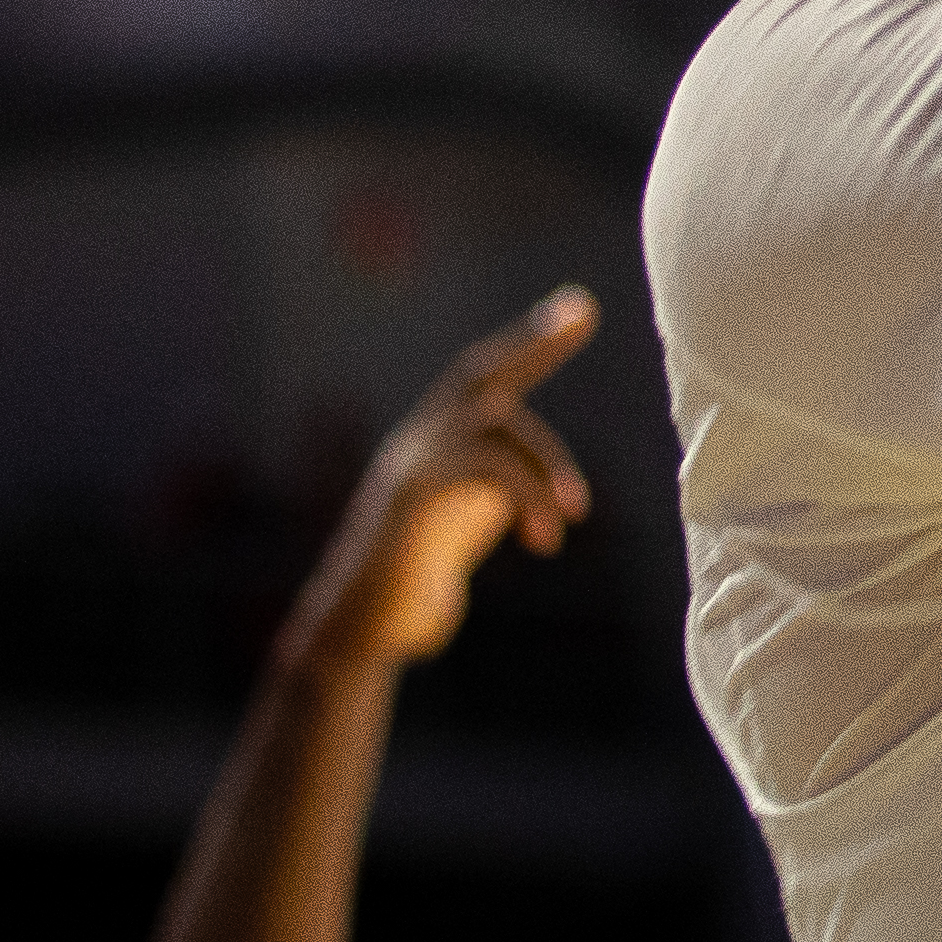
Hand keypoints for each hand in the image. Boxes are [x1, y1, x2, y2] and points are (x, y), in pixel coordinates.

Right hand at [289, 287, 600, 677]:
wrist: (361, 632)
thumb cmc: (414, 592)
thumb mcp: (463, 532)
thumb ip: (492, 501)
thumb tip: (542, 495)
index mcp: (434, 448)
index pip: (485, 382)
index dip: (530, 344)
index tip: (576, 308)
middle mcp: (418, 445)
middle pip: (478, 374)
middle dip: (532, 341)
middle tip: (580, 311)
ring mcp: (410, 466)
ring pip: (492, 423)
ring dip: (546, 463)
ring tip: (575, 512)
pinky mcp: (410, 498)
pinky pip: (479, 470)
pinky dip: (526, 495)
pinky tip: (545, 537)